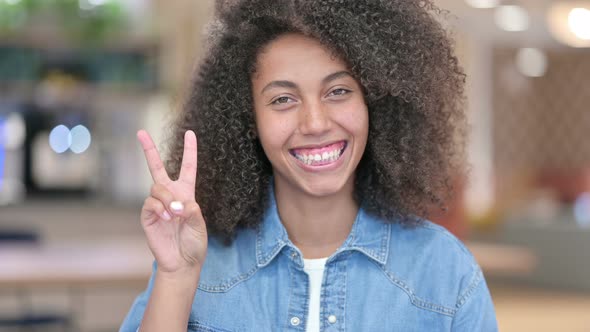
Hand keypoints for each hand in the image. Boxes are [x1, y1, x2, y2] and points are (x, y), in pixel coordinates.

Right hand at [137, 129, 206, 274]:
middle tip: (140, 132)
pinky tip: (166, 218)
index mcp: (187, 193)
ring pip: (156, 188)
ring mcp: (157, 205)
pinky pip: (150, 204)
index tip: (190, 133)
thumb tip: (178, 203)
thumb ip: (192, 211)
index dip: (190, 150)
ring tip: (174, 214)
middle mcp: (170, 195)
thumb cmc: (194, 243)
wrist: (182, 263)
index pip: (188, 167)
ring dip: (167, 199)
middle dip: (148, 150)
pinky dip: (159, 208)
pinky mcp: (148, 216)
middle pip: (157, 168)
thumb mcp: (200, 225)